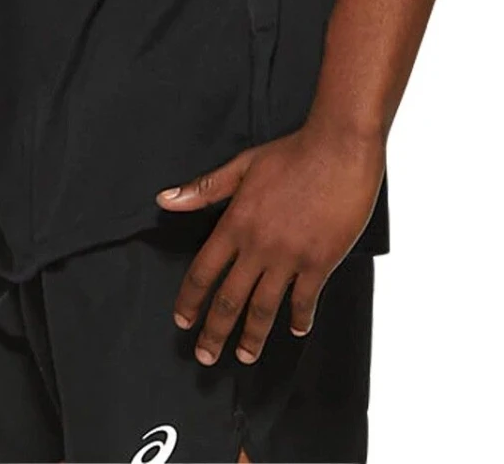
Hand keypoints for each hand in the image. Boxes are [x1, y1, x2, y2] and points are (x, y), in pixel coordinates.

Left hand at [157, 115, 384, 365]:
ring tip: (245, 356)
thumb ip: (204, 190)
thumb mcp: (242, 166)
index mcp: (235, 223)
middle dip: (214, 332)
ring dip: (252, 336)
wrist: (338, 148)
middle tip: (206, 356)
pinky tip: (296, 330)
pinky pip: (305, 299)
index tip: (183, 321)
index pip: (203, 272)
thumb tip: (165, 200)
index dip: (190, 301)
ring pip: (264, 307)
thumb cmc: (292, 153)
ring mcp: (290, 257)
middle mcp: (258, 246)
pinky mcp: (320, 261)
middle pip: (229, 299)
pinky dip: (299, 318)